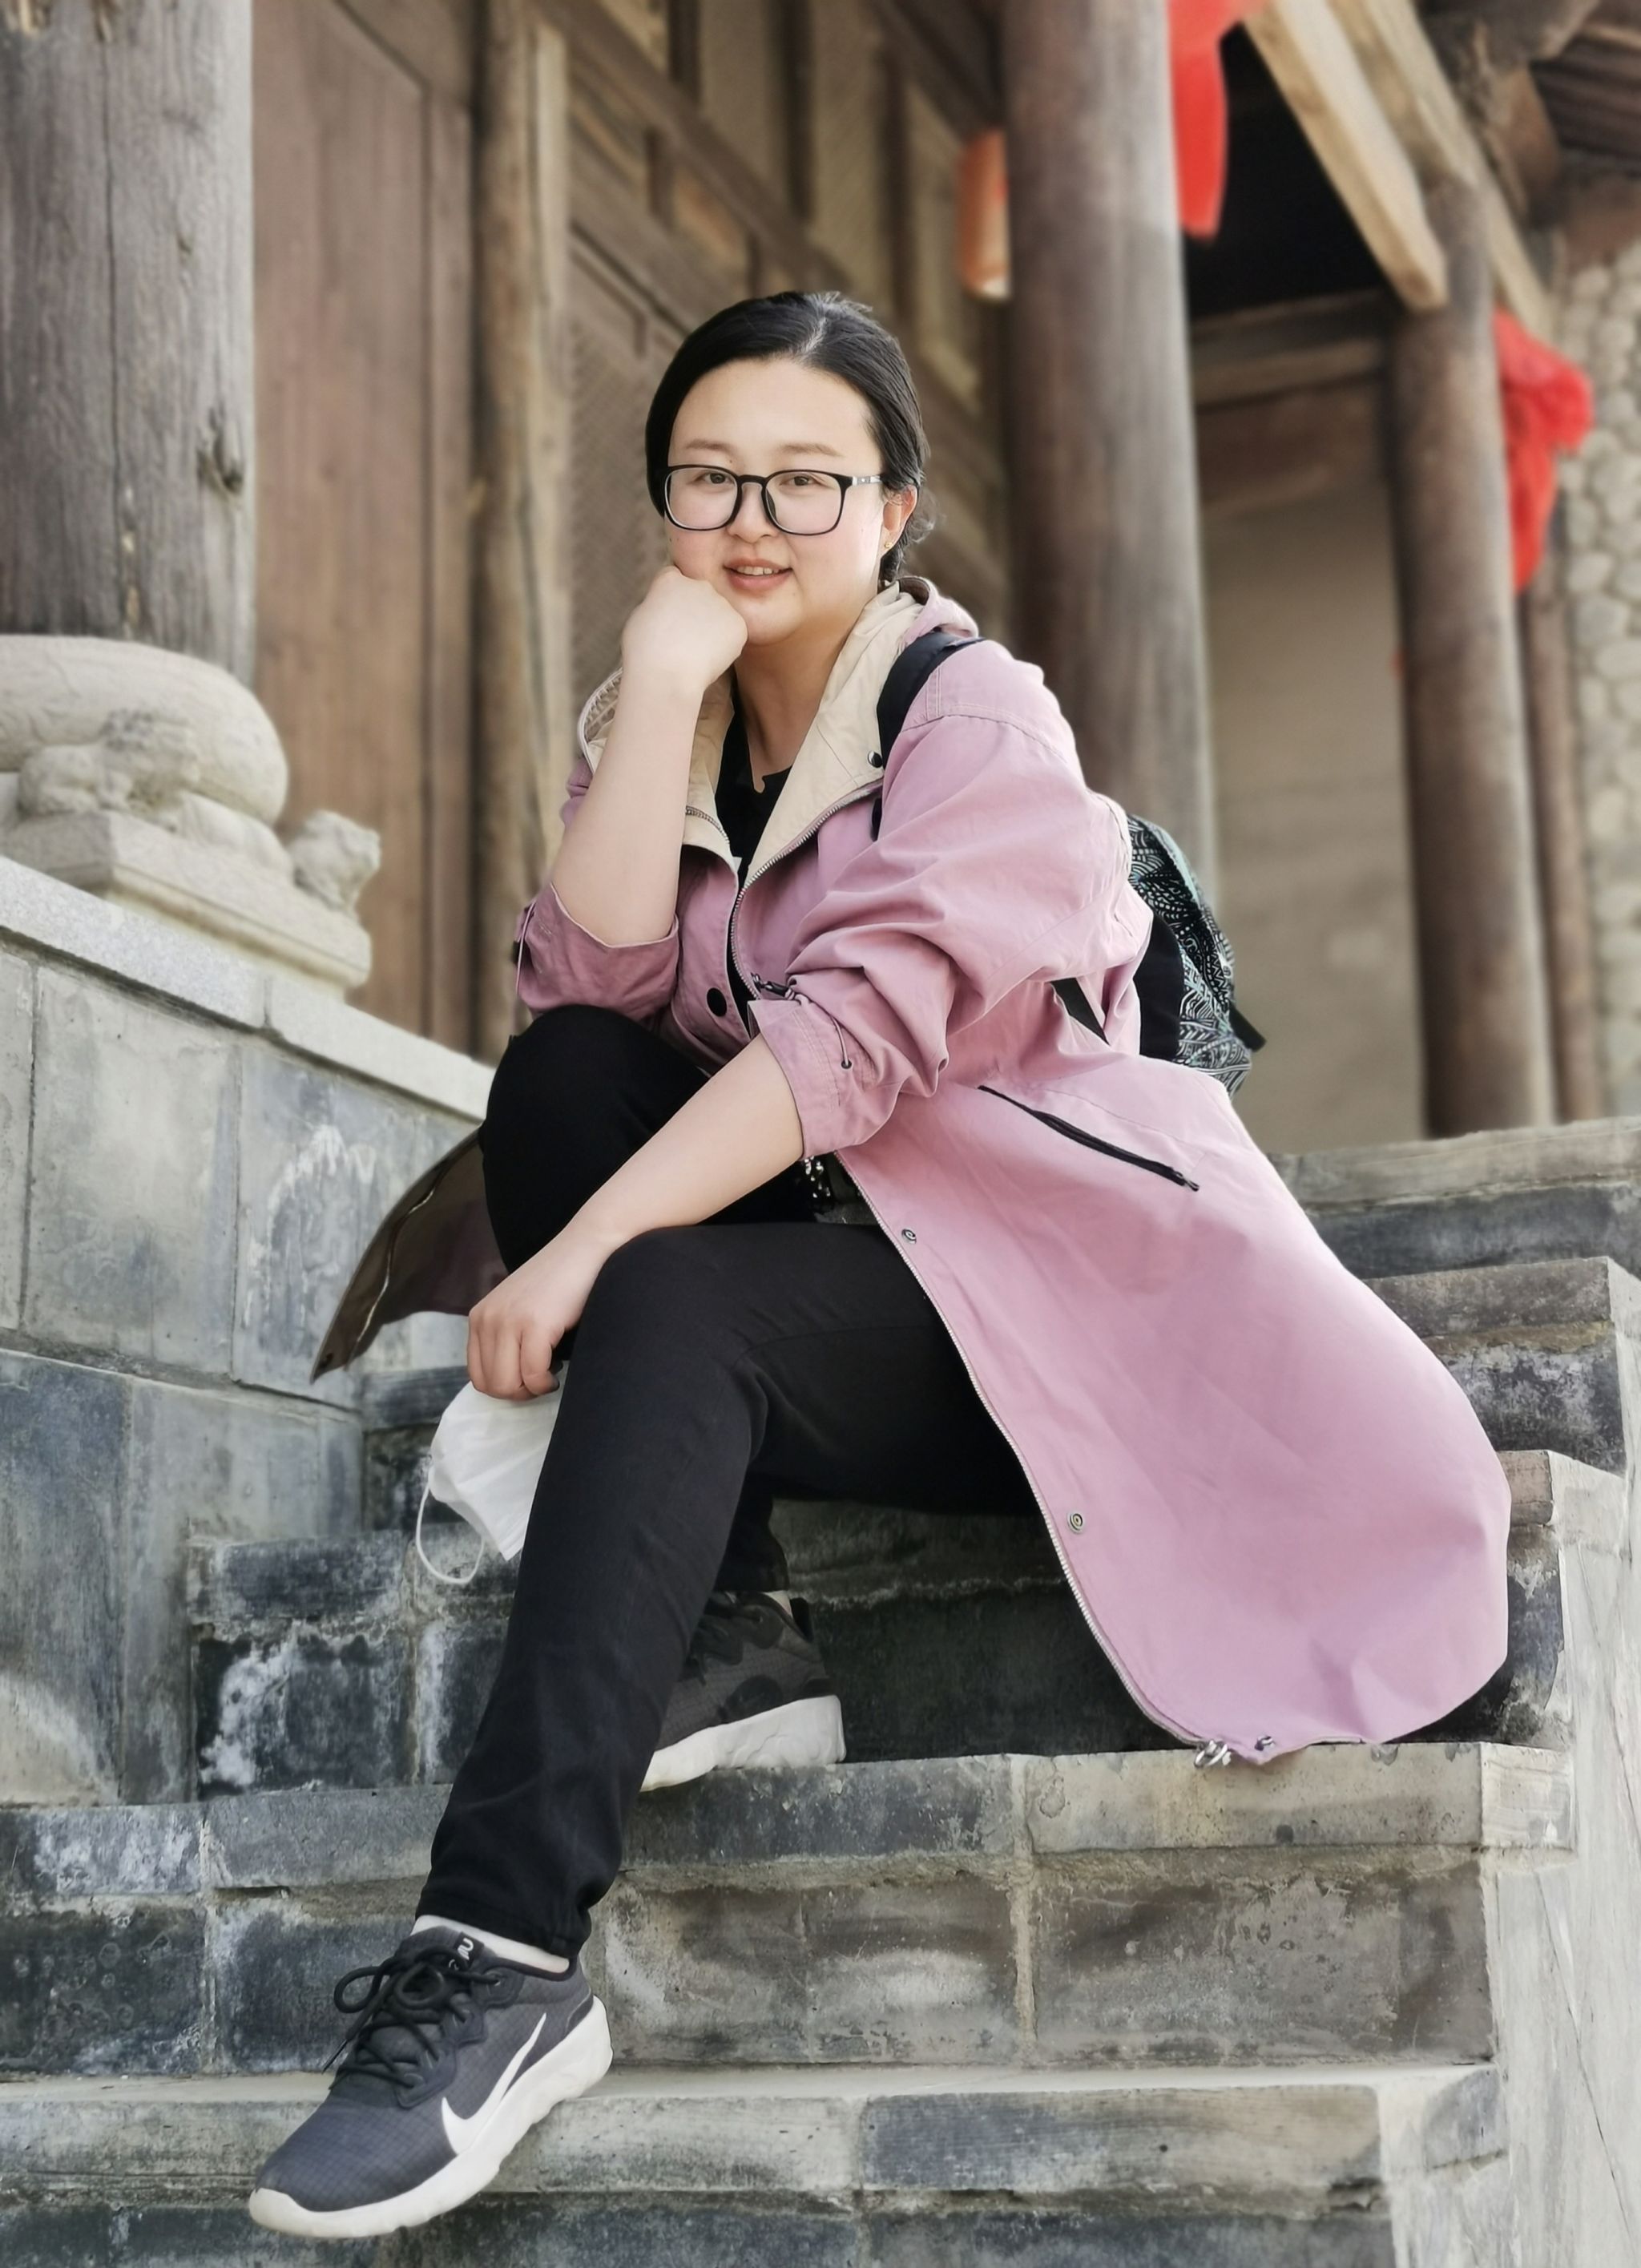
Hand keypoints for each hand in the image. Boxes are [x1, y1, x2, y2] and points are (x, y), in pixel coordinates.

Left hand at [466, 1218, 619, 1400]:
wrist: (586, 1248)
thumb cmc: (560, 1282)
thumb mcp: (518, 1308)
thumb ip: (505, 1337)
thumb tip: (509, 1382)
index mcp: (479, 1317)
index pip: (477, 1375)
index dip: (505, 1386)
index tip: (528, 1377)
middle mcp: (486, 1319)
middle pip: (490, 1385)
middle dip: (519, 1392)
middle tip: (542, 1378)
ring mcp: (508, 1321)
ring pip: (508, 1385)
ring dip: (532, 1389)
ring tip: (550, 1373)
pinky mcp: (534, 1324)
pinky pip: (533, 1375)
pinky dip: (546, 1382)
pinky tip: (558, 1369)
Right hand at [620, 562, 746, 692]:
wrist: (666, 676)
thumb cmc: (645, 654)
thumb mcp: (640, 617)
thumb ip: (659, 605)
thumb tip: (669, 607)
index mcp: (670, 580)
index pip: (675, 580)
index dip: (672, 602)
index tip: (669, 619)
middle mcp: (698, 584)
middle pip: (700, 594)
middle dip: (695, 611)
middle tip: (685, 640)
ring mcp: (721, 603)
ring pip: (719, 614)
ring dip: (712, 628)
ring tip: (696, 653)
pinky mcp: (738, 623)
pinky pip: (733, 632)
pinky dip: (726, 645)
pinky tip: (710, 658)